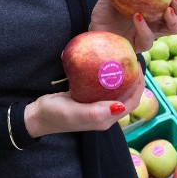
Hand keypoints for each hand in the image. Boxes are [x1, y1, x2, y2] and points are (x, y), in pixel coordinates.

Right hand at [24, 67, 144, 137]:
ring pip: (116, 90)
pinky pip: (103, 86)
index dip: (139, 85)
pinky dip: (108, 76)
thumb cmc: (56, 114)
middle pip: (127, 95)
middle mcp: (104, 114)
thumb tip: (120, 106)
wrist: (37, 115)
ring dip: (123, 76)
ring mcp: (96, 106)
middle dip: (134, 78)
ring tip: (122, 58)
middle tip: (132, 58)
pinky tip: (104, 63)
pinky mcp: (88, 99)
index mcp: (106, 119)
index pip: (132, 102)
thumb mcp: (75, 112)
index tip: (138, 65)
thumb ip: (96, 112)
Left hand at [89, 0, 176, 52]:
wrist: (94, 31)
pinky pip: (148, 39)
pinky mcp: (141, 46)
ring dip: (174, 18)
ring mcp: (151, 34)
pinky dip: (144, 27)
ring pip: (174, 29)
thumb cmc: (104, 12)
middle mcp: (157, 21)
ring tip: (167, 8)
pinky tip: (138, 17)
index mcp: (154, 7)